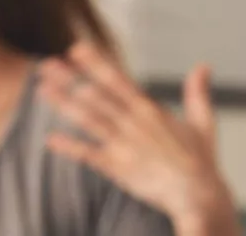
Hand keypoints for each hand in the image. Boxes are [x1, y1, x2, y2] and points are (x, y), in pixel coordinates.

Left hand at [38, 42, 239, 230]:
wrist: (200, 197)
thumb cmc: (201, 162)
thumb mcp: (203, 122)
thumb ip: (198, 92)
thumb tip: (204, 66)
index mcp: (149, 109)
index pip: (117, 80)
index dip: (95, 64)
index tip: (75, 49)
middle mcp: (133, 123)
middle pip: (95, 96)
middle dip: (70, 79)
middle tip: (45, 64)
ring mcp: (123, 145)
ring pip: (88, 119)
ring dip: (63, 104)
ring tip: (42, 89)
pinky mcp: (118, 167)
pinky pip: (89, 154)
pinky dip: (69, 147)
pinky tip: (50, 139)